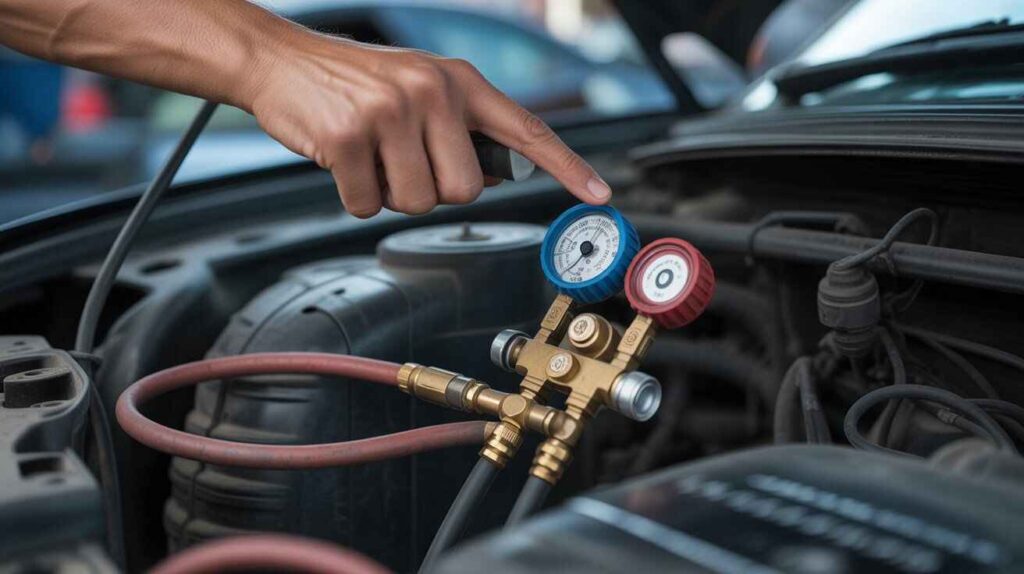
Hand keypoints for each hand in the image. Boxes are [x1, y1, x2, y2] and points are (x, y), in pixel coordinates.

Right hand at [242, 31, 611, 217]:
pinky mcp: (348, 137)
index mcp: (458, 81)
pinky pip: (367, 206)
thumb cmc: (353, 83)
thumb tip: (490, 177)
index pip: (526, 128)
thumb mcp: (418, 88)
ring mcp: (390, 112)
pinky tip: (340, 161)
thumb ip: (459, 128)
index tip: (600, 195)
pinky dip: (352, 196)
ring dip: (388, 193)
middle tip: (399, 160)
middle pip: (464, 190)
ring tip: (369, 155)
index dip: (567, 166)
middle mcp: (433, 91)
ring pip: (416, 203)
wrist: (279, 59)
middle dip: (431, 190)